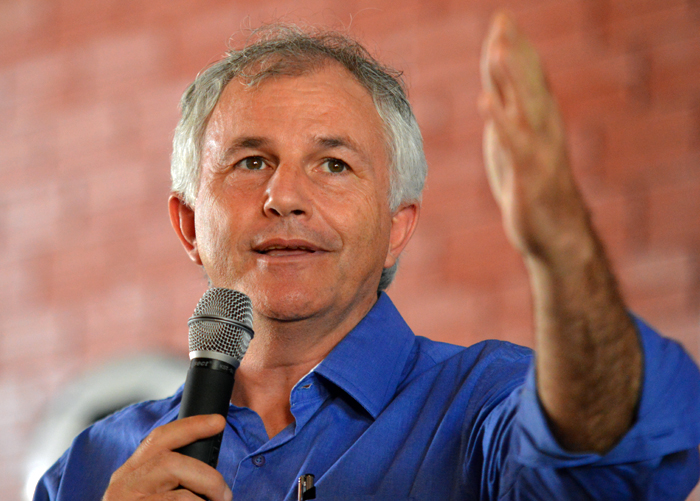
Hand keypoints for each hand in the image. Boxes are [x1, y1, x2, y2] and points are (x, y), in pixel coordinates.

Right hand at [103, 414, 232, 500]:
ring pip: (181, 498)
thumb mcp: (148, 493)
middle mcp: (123, 488)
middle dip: (207, 476)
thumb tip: (208, 474)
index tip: (219, 421)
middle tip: (225, 495)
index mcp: (129, 474)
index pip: (159, 439)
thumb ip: (170, 479)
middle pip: (171, 463)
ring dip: (206, 500)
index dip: (191, 426)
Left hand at [479, 11, 589, 264]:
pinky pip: (514, 144)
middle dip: (515, 51)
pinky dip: (501, 121)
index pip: (528, 75)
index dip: (515, 46)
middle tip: (503, 20)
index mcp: (538, 118)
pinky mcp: (527, 175)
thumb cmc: (531, 181)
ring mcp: (538, 150)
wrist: (554, 230)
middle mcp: (542, 127)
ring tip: (497, 49)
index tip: (502, 17)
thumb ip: (507, 106)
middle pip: (528, 82)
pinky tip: (485, 101)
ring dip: (512, 78)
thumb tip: (495, 77)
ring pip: (525, 107)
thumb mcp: (514, 138)